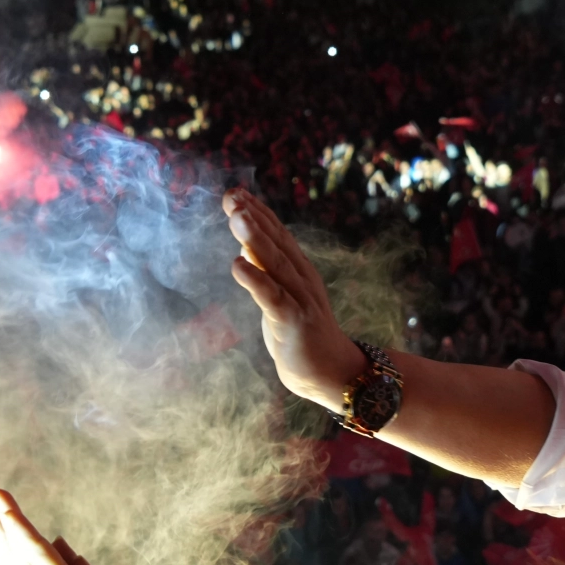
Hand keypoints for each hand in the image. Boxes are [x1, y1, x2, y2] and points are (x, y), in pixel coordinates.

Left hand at [222, 190, 363, 409]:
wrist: (331, 372)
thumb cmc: (301, 334)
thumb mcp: (279, 298)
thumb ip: (265, 273)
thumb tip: (244, 249)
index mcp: (298, 270)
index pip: (276, 234)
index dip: (256, 212)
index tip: (235, 192)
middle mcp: (301, 278)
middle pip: (275, 242)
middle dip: (253, 217)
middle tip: (232, 196)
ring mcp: (300, 299)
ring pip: (275, 263)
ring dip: (255, 238)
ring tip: (236, 217)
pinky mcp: (293, 321)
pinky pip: (271, 297)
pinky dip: (255, 279)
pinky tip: (237, 264)